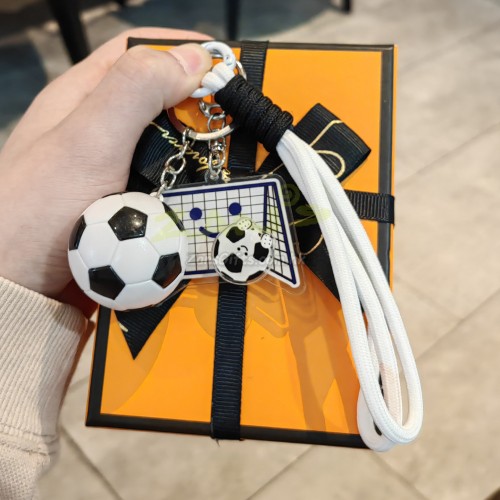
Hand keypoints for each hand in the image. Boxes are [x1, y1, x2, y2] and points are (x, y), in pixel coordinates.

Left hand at [0, 28, 210, 309]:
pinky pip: (163, 185)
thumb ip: (134, 93)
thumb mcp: (87, 141)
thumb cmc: (40, 209)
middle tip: (237, 116)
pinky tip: (207, 192)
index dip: (179, 47)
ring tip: (234, 155)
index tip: (224, 60)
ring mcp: (110, 170)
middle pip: (157, 100)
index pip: (134, 51)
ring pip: (164, 146)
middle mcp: (97, 130)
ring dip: (197, 148)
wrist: (19, 286)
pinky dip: (187, 186)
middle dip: (198, 102)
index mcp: (82, 99)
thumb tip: (194, 59)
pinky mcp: (122, 205)